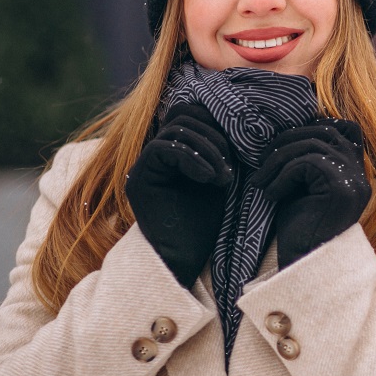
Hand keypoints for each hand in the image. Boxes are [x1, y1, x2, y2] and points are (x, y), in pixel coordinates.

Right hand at [126, 103, 233, 286]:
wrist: (185, 260)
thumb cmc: (204, 225)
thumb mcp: (218, 179)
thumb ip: (219, 152)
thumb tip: (238, 121)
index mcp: (173, 153)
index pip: (191, 115)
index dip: (216, 124)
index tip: (237, 151)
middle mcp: (154, 157)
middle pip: (183, 116)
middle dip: (214, 136)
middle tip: (229, 166)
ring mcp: (144, 166)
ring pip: (175, 130)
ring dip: (207, 150)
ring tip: (223, 178)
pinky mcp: (138, 179)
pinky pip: (162, 148)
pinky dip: (191, 158)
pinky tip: (209, 179)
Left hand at [252, 119, 371, 267]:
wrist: (302, 266)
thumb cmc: (299, 228)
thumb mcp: (303, 185)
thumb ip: (305, 158)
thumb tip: (288, 128)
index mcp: (356, 173)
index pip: (347, 128)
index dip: (315, 126)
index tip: (284, 144)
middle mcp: (361, 175)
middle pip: (325, 132)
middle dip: (288, 140)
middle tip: (262, 161)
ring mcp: (354, 181)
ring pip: (313, 145)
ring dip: (279, 159)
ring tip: (261, 180)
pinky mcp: (340, 189)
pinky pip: (306, 163)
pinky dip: (282, 175)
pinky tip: (271, 195)